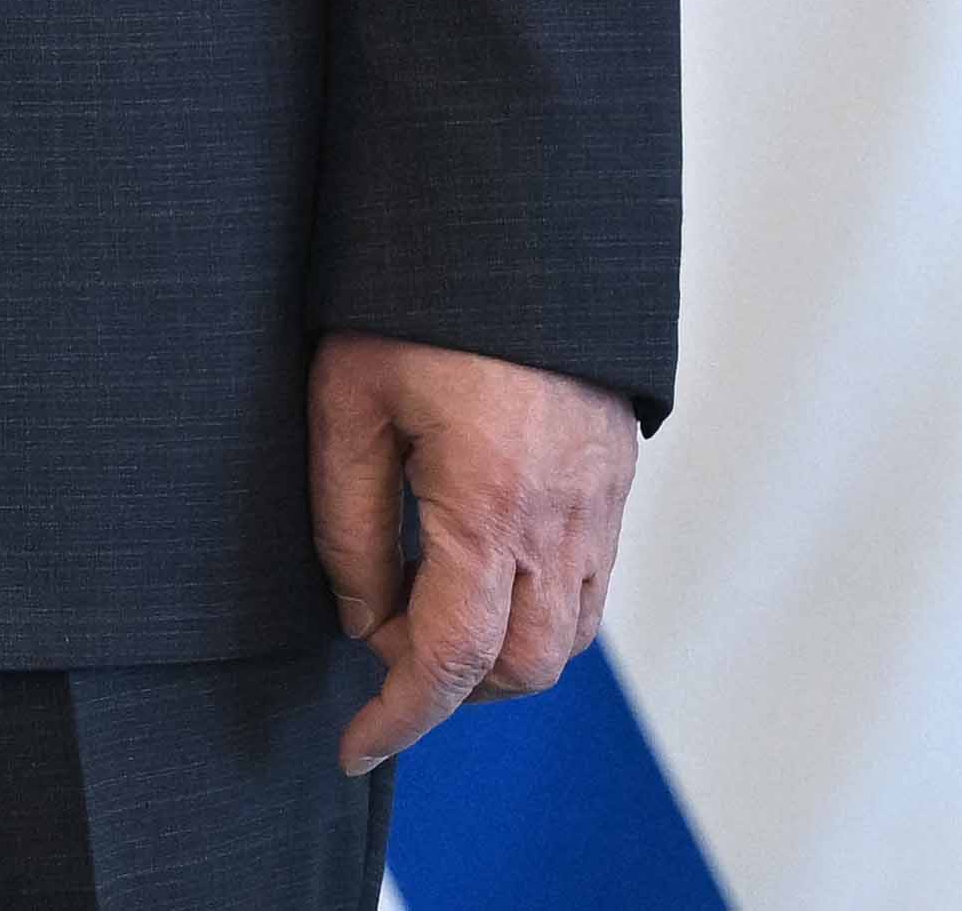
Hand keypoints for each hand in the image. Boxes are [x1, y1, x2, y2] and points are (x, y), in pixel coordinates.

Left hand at [313, 332, 637, 773]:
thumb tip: (362, 620)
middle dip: (451, 685)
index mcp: (489, 506)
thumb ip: (348, 523)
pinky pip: (588, 584)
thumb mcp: (347, 402)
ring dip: (500, 652)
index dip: (400, 714)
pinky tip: (478, 566)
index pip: (451, 657)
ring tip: (424, 607)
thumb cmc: (417, 301)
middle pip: (521, 666)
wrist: (518, 217)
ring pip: (567, 636)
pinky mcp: (614, 482)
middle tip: (380, 639)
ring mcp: (600, 504)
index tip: (357, 745)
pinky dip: (537, 607)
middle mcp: (561, 521)